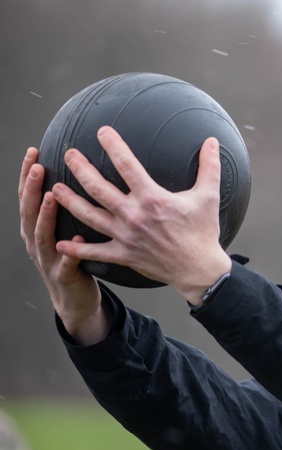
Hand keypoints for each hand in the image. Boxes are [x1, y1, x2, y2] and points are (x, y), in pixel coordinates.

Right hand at [18, 147, 105, 344]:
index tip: (33, 151)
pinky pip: (67, 263)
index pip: (29, 195)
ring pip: (42, 234)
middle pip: (29, 210)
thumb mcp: (67, 228)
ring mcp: (48, 259)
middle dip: (32, 187)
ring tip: (53, 196)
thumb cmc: (74, 257)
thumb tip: (86, 172)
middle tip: (39, 166)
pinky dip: (71, 252)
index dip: (28, 174)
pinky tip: (78, 240)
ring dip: (46, 215)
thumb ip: (71, 205)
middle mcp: (36, 240)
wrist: (74, 298)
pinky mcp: (64, 277)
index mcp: (36, 226)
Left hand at [52, 126, 232, 304]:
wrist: (199, 270)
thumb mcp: (209, 197)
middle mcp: (134, 215)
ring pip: (89, 216)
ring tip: (56, 189)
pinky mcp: (124, 255)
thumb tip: (213, 142)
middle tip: (69, 154)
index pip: (127, 166)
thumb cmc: (203, 233)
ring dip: (70, 201)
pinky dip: (76, 249)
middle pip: (98, 188)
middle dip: (80, 169)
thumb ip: (209, 167)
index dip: (113, 146)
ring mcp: (126, 236)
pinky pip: (95, 252)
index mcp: (153, 199)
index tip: (102, 131)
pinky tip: (61, 243)